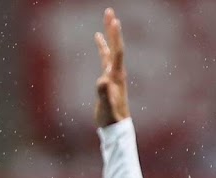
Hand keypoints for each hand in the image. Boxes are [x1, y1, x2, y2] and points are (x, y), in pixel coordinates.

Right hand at [94, 8, 129, 127]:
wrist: (115, 127)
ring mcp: (113, 74)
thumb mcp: (106, 108)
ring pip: (110, 49)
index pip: (117, 52)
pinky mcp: (108, 78)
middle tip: (109, 11)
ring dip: (108, 34)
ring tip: (106, 19)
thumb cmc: (110, 118)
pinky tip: (98, 39)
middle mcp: (117, 72)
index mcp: (117, 76)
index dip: (115, 37)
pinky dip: (102, 47)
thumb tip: (101, 80)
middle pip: (115, 46)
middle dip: (112, 29)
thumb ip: (104, 94)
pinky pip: (104, 57)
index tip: (114, 21)